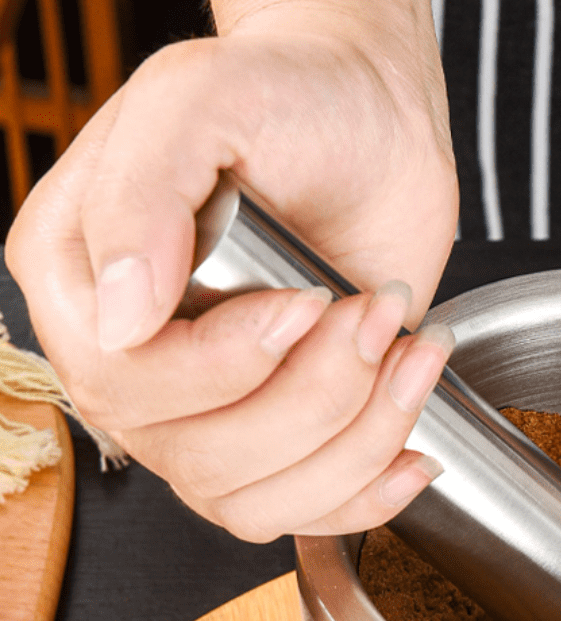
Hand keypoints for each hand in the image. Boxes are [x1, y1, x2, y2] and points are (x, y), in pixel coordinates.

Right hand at [6, 0, 458, 540]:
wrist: (369, 124)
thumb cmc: (283, 102)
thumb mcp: (199, 102)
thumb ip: (141, 196)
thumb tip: (119, 315)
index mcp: (81, 286)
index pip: (125, 381)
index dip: (227, 364)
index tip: (308, 302)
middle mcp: (134, 365)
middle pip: (196, 456)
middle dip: (313, 395)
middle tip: (374, 312)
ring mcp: (207, 416)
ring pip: (254, 501)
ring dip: (354, 439)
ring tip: (411, 351)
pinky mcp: (279, 442)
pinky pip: (303, 514)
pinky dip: (368, 493)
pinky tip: (414, 450)